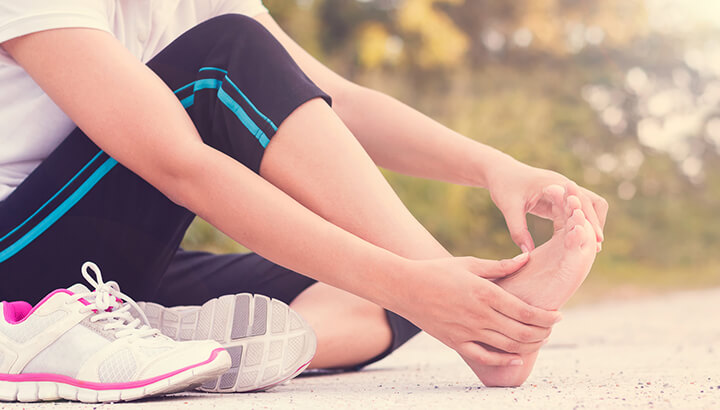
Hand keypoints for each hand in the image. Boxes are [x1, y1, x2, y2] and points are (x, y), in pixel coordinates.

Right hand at [393, 255, 561, 365]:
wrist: (405, 287)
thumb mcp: (469, 264)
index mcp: (486, 293)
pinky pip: (485, 357)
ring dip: (529, 345)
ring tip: (539, 339)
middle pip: (522, 332)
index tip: (558, 315)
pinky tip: (516, 359)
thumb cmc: (437, 271)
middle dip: (543, 333)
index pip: (526, 312)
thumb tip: (526, 258)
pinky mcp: (457, 342)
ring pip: (508, 346)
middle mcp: (480, 316)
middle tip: (551, 328)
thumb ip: (500, 266)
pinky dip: (504, 361)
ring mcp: (468, 332)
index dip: (547, 317)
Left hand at [485, 157, 607, 251]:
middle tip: (596, 247)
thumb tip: (527, 253)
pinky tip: (577, 240)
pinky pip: (575, 210)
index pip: (582, 200)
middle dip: (596, 223)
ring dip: (590, 223)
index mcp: (554, 184)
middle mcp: (563, 185)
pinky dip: (579, 223)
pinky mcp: (558, 198)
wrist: (499, 171)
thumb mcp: (508, 208)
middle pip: (593, 202)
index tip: (596, 240)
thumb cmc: (503, 186)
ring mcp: (563, 191)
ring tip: (591, 246)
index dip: (590, 220)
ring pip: (588, 205)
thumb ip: (518, 230)